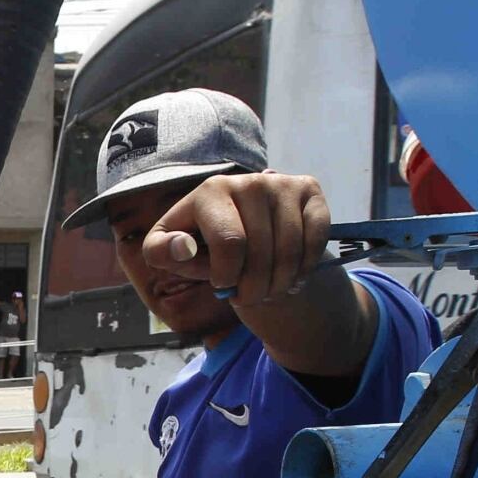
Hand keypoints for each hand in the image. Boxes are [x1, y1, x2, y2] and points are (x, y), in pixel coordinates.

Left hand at [142, 172, 334, 306]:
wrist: (245, 234)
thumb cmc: (203, 247)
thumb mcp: (171, 252)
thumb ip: (162, 251)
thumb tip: (181, 247)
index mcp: (211, 191)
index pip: (230, 242)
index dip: (227, 275)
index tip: (221, 284)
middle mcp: (249, 180)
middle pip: (262, 252)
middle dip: (254, 288)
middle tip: (247, 297)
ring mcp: (282, 184)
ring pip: (290, 250)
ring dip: (279, 284)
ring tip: (267, 291)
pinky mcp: (309, 191)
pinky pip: (316, 239)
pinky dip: (305, 267)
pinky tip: (291, 277)